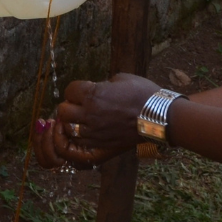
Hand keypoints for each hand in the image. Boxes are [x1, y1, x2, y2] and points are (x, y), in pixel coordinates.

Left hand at [36, 73, 158, 167]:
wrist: (159, 117)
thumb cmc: (143, 94)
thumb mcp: (121, 78)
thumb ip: (102, 84)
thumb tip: (94, 88)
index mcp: (93, 94)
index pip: (69, 90)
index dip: (76, 89)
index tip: (83, 90)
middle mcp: (89, 113)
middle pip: (63, 110)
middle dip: (70, 105)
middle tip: (80, 104)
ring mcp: (93, 131)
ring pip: (68, 128)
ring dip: (72, 122)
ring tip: (82, 118)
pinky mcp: (100, 143)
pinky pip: (79, 141)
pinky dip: (80, 135)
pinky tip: (89, 130)